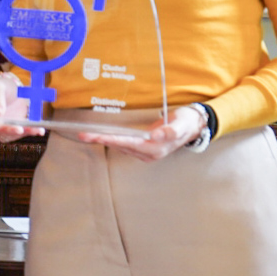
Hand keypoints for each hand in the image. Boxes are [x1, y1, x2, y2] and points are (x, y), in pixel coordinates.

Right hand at [0, 73, 47, 142]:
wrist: (11, 91)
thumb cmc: (0, 86)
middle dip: (9, 131)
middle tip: (20, 129)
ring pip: (10, 136)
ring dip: (23, 133)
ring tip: (35, 129)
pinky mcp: (11, 132)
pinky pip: (19, 134)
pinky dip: (29, 132)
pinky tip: (39, 130)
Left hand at [65, 105, 202, 162]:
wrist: (193, 126)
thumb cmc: (186, 122)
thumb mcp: (182, 124)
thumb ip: (171, 130)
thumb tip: (156, 135)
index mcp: (156, 148)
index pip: (130, 143)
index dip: (113, 140)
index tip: (99, 137)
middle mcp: (149, 153)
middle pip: (121, 146)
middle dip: (102, 141)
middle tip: (83, 136)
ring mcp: (146, 152)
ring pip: (121, 146)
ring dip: (104, 141)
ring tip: (87, 135)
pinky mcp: (144, 148)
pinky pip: (125, 145)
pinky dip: (112, 140)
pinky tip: (102, 137)